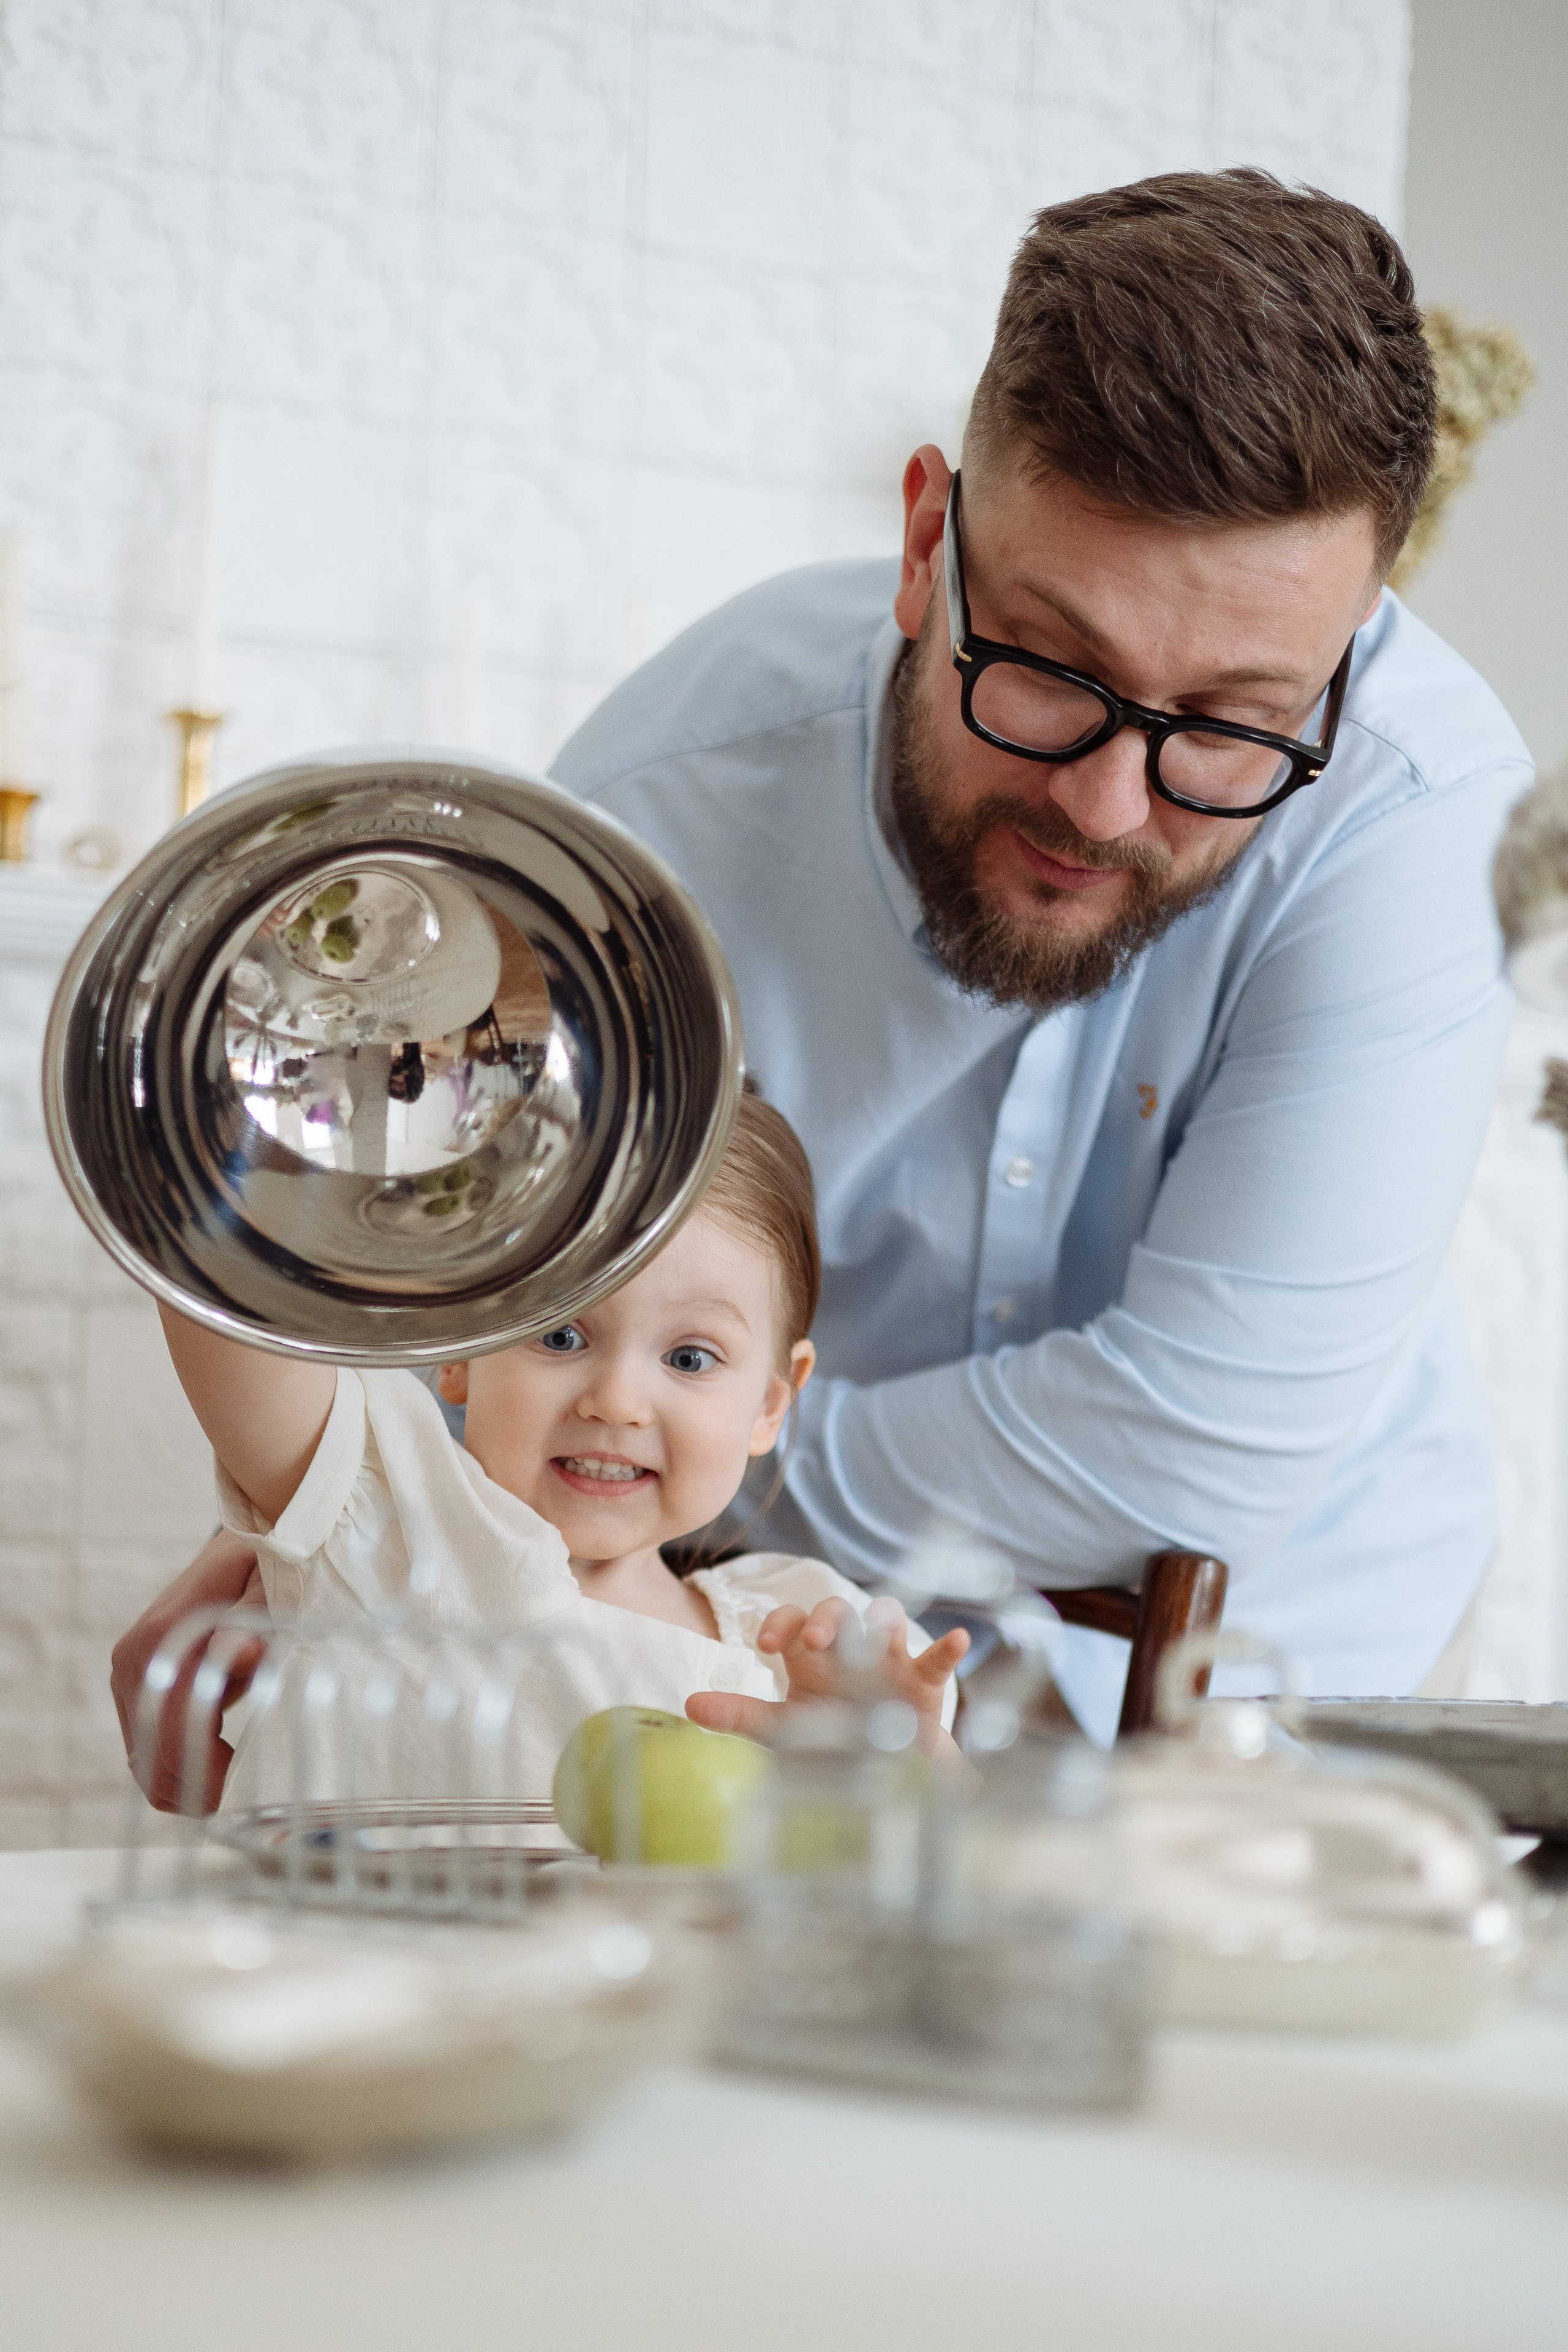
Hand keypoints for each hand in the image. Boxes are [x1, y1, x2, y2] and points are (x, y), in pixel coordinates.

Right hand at [110, 1531, 266, 1813]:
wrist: (242, 1548)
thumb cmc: (267, 1568)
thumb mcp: (272, 1587)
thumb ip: (255, 1622)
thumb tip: (236, 1655)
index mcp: (164, 1638)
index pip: (170, 1727)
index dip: (204, 1769)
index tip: (245, 1782)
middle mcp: (136, 1660)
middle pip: (149, 1759)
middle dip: (195, 1789)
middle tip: (246, 1795)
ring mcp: (131, 1676)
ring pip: (144, 1763)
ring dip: (187, 1784)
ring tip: (237, 1782)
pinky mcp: (137, 1689)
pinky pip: (148, 1749)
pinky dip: (179, 1768)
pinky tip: (220, 1766)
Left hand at [686, 1595, 967, 1758]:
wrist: (880, 1781)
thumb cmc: (828, 1743)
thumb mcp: (781, 1730)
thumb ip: (739, 1715)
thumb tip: (687, 1705)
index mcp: (811, 1658)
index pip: (791, 1621)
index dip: (779, 1624)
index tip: (765, 1646)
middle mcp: (848, 1650)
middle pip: (837, 1611)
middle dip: (825, 1618)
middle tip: (814, 1641)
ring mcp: (887, 1663)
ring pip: (887, 1619)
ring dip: (880, 1621)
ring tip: (876, 1634)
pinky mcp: (922, 1686)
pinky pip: (936, 1660)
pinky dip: (947, 1649)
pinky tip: (956, 1639)